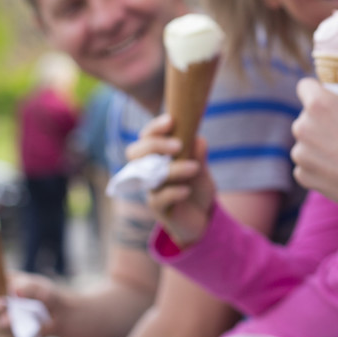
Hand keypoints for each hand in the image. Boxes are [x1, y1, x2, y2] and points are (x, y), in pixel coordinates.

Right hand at [0, 270, 59, 336]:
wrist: (56, 313)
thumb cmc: (42, 293)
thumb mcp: (39, 285)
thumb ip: (27, 286)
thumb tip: (15, 291)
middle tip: (2, 305)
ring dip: (0, 323)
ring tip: (13, 319)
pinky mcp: (0, 336)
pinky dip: (11, 335)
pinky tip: (20, 330)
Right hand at [132, 114, 215, 247]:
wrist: (202, 216)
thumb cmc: (196, 185)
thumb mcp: (200, 167)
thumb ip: (198, 154)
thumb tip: (198, 139)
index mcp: (156, 156)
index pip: (145, 137)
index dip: (154, 128)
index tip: (171, 120)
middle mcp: (147, 171)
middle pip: (135, 153)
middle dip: (155, 145)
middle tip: (179, 146)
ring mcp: (151, 189)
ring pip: (149, 176)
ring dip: (173, 170)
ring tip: (195, 168)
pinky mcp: (158, 208)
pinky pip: (158, 198)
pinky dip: (173, 193)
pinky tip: (187, 190)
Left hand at [291, 78, 337, 247]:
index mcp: (318, 104)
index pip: (304, 86)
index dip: (317, 90)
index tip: (327, 98)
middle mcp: (302, 126)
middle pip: (306, 116)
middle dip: (321, 120)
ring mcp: (300, 153)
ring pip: (306, 141)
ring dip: (319, 144)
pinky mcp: (302, 174)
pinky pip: (308, 164)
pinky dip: (320, 165)